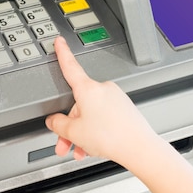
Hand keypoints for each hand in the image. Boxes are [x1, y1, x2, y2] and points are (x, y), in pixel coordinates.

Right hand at [45, 37, 154, 162]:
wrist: (139, 148)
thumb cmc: (110, 136)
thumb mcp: (73, 132)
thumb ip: (58, 124)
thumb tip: (54, 120)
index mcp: (88, 89)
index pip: (70, 66)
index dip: (62, 53)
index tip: (59, 42)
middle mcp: (103, 89)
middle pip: (77, 104)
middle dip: (70, 125)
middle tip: (65, 142)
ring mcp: (115, 98)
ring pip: (90, 114)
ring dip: (82, 134)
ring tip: (79, 150)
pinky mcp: (124, 109)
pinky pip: (102, 118)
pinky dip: (95, 132)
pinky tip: (92, 148)